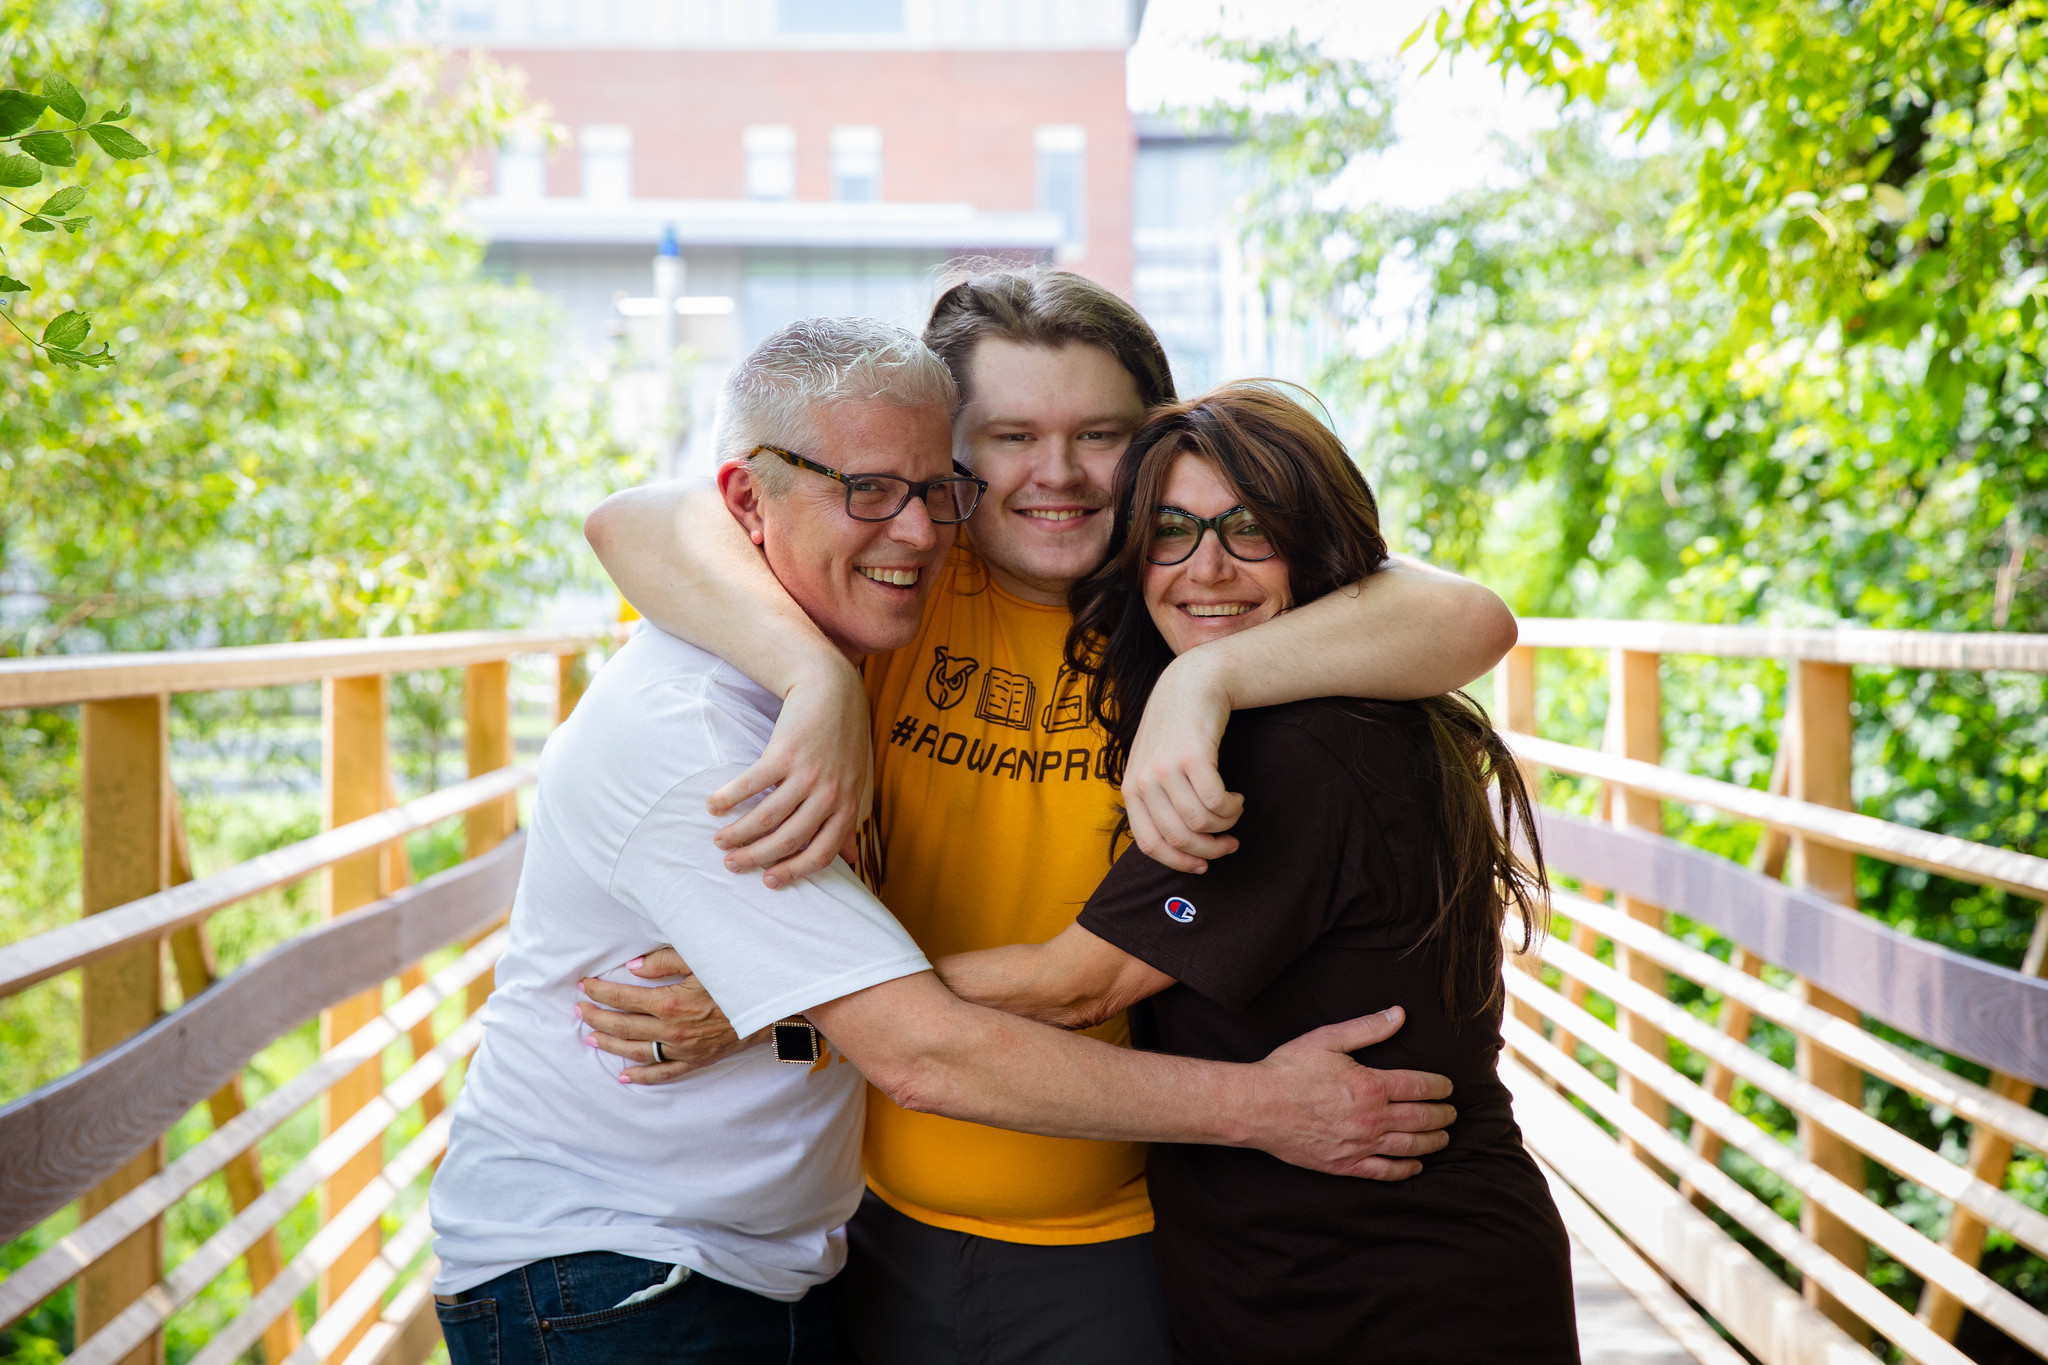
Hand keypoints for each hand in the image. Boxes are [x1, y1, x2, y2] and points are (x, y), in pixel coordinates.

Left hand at [578, 947, 763, 1083]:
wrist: (772, 1006)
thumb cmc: (736, 976)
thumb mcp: (701, 958)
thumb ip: (663, 960)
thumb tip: (631, 968)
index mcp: (670, 1002)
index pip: (622, 997)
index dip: (599, 991)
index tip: (585, 986)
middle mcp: (672, 1030)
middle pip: (622, 1026)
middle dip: (596, 1017)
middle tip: (579, 1010)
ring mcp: (683, 1049)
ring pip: (636, 1052)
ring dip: (610, 1046)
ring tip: (591, 1038)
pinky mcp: (696, 1060)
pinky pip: (664, 1073)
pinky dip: (642, 1077)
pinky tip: (624, 1077)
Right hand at [709, 661, 871, 888]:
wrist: (833, 688)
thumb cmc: (843, 739)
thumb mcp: (855, 781)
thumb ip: (849, 820)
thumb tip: (850, 859)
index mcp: (847, 805)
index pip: (821, 853)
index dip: (793, 872)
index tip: (768, 881)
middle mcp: (830, 794)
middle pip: (789, 839)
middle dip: (757, 857)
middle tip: (731, 864)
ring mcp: (808, 774)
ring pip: (767, 816)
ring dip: (738, 833)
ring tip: (718, 840)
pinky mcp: (785, 752)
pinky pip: (751, 784)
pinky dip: (729, 797)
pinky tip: (713, 806)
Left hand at [1122, 655, 1243, 872]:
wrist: (1190, 685)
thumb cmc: (1175, 731)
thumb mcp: (1152, 766)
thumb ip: (1155, 801)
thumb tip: (1178, 846)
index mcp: (1130, 790)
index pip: (1150, 844)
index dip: (1179, 862)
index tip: (1202, 866)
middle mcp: (1144, 781)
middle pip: (1180, 837)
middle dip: (1210, 849)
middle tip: (1229, 844)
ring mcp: (1166, 769)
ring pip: (1202, 822)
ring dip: (1225, 824)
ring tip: (1233, 810)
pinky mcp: (1192, 757)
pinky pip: (1217, 802)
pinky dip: (1232, 807)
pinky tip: (1237, 797)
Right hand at [1245, 1006, 1455, 1179]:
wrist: (1256, 1107)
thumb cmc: (1289, 1070)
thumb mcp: (1327, 1039)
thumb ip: (1367, 1028)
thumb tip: (1399, 1014)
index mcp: (1371, 1085)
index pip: (1419, 1086)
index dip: (1439, 1086)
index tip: (1448, 1087)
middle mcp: (1371, 1118)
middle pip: (1421, 1118)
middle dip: (1442, 1115)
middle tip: (1452, 1112)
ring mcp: (1360, 1145)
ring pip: (1409, 1146)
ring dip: (1432, 1141)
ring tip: (1443, 1137)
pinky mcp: (1345, 1165)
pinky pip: (1385, 1171)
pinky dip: (1405, 1170)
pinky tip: (1416, 1166)